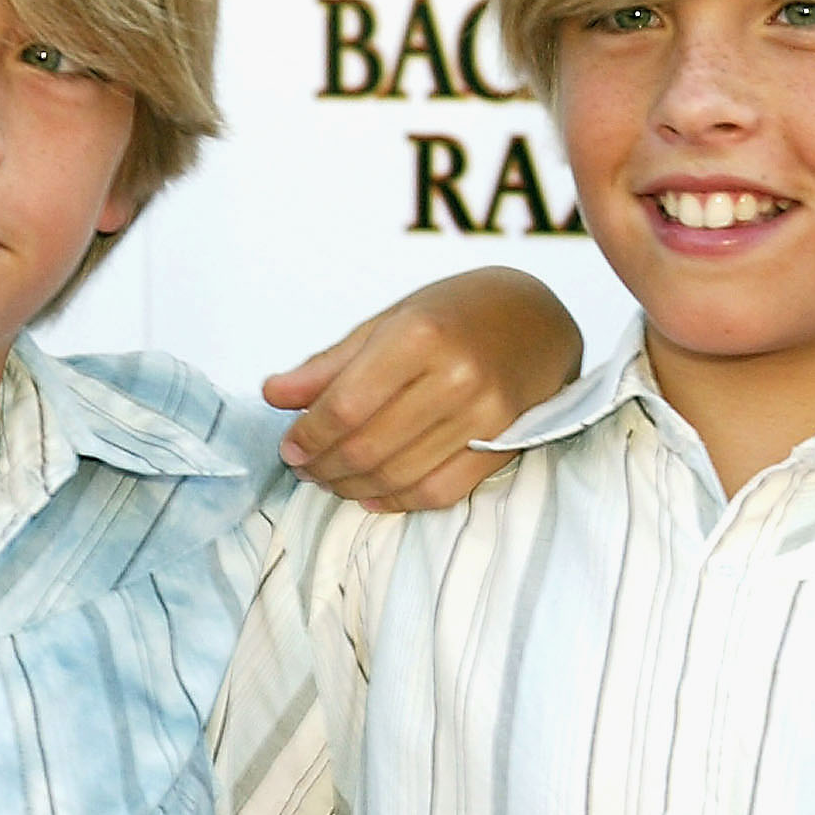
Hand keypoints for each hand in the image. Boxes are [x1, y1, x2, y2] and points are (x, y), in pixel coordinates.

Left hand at [262, 269, 579, 512]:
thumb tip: (275, 395)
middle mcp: (456, 377)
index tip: (289, 445)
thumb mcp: (392, 320)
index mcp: (421, 335)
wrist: (540, 320)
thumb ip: (332, 363)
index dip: (309, 434)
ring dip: (351, 487)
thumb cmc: (458, 313)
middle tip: (304, 467)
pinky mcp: (503, 447)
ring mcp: (485, 417)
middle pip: (368, 446)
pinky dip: (395, 501)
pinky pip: (438, 493)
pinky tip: (370, 495)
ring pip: (398, 476)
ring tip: (330, 480)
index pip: (346, 405)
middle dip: (323, 466)